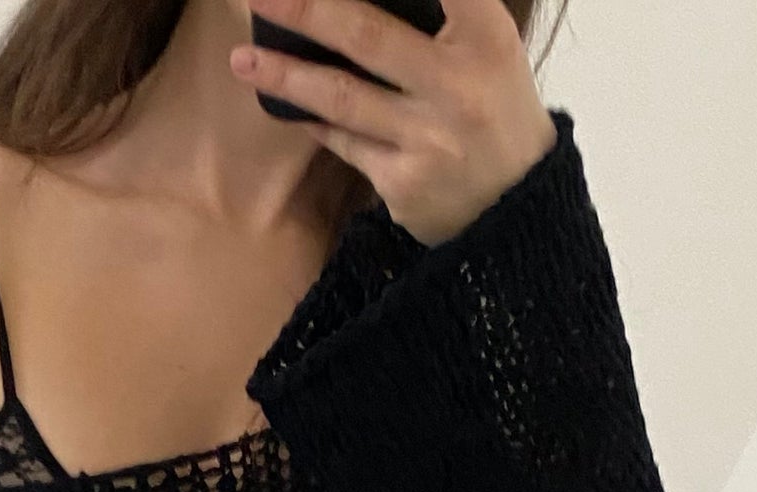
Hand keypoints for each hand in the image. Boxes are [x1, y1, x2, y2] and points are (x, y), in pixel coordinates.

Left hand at [229, 0, 558, 245]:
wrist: (515, 206)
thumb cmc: (494, 110)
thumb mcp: (490, 50)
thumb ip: (447, 15)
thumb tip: (366, 1)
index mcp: (486, 37)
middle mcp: (455, 84)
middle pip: (367, 36)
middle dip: (308, 11)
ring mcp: (426, 137)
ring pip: (341, 98)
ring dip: (285, 77)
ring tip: (241, 60)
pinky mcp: (402, 181)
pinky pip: (344, 142)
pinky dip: (313, 120)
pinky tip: (284, 102)